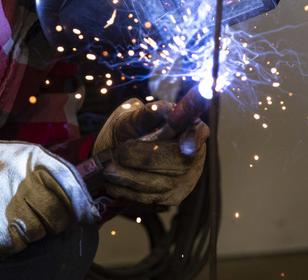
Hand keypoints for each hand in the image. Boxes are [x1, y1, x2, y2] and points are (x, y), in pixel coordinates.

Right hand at [0, 129, 98, 252]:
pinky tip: (9, 230)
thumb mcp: (30, 156)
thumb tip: (88, 207)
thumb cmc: (2, 165)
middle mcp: (20, 178)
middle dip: (58, 222)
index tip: (88, 218)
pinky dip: (17, 243)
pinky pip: (16, 244)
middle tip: (51, 220)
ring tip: (24, 220)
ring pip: (38, 231)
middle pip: (56, 213)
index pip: (68, 183)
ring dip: (36, 232)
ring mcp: (3, 201)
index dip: (81, 204)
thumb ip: (59, 174)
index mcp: (34, 159)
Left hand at [94, 99, 208, 204]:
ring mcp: (186, 179)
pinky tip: (113, 182)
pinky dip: (127, 190)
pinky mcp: (172, 198)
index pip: (199, 132)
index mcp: (191, 127)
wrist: (124, 152)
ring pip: (158, 183)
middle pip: (174, 162)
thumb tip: (156, 110)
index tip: (186, 145)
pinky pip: (149, 197)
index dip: (194, 139)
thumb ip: (144, 115)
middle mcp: (195, 155)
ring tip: (107, 170)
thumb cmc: (133, 129)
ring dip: (128, 177)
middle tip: (115, 154)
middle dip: (141, 159)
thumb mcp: (134, 116)